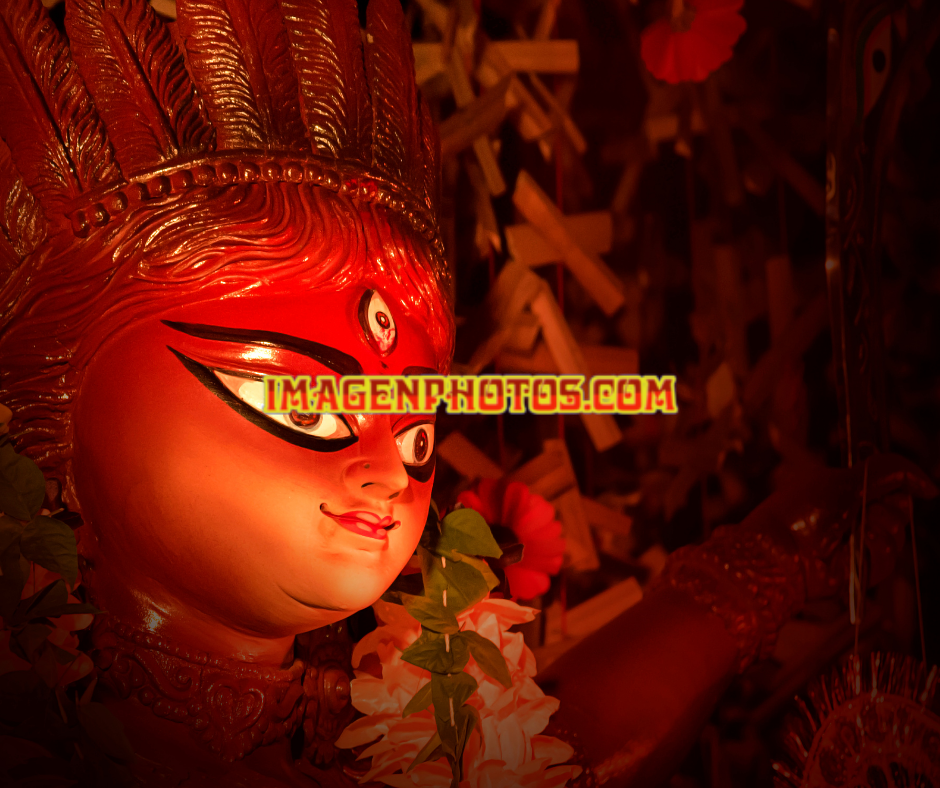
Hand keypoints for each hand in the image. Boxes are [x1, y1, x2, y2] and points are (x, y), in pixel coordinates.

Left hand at [740, 453, 936, 601]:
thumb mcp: (844, 479)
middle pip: (902, 509)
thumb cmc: (801, 510)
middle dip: (886, 508)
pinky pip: (889, 559)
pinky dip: (873, 551)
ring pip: (898, 535)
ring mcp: (861, 543)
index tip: (916, 488)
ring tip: (850, 530)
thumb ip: (888, 471)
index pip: (895, 484)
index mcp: (851, 489)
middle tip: (861, 509)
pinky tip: (851, 548)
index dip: (903, 485)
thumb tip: (929, 484)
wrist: (782, 548)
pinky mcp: (862, 568)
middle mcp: (859, 515)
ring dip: (877, 529)